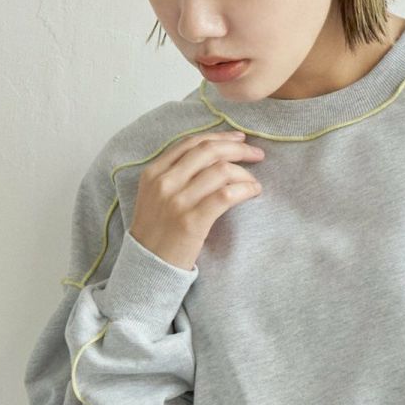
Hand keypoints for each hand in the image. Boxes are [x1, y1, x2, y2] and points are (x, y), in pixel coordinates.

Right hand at [129, 128, 265, 270]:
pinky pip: (226, 195)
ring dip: (244, 173)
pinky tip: (254, 191)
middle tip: (257, 154)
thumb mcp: (154, 196)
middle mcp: (164, 182)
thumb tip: (212, 159)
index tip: (239, 139)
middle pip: (208, 151)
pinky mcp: (192, 221)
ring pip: (220, 170)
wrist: (147, 266)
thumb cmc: (156, 233)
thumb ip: (175, 176)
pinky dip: (245, 189)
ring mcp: (177, 201)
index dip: (219, 137)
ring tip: (254, 181)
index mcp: (153, 172)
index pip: (191, 143)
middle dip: (238, 149)